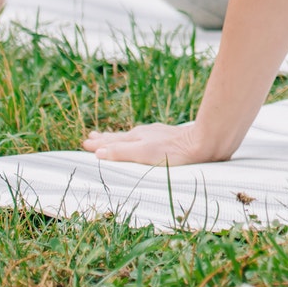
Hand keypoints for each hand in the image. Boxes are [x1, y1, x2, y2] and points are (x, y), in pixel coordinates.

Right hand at [83, 120, 223, 165]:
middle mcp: (145, 133)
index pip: (112, 141)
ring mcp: (156, 134)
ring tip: (110, 137)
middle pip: (120, 136)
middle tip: (92, 137)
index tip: (85, 142)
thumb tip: (98, 152)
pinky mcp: (168, 137)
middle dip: (106, 138)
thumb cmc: (173, 151)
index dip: (99, 144)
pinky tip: (141, 139)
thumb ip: (121, 152)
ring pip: (132, 136)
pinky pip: (144, 137)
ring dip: (119, 138)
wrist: (202, 143)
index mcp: (136, 137)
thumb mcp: (143, 153)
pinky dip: (134, 139)